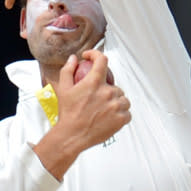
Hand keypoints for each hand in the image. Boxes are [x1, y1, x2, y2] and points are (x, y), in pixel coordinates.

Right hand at [32, 51, 130, 179]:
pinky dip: (121, 113)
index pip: (101, 60)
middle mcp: (107, 92)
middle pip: (114, 84)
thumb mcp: (63, 89)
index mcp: (93, 83)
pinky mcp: (122, 118)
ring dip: (115, 101)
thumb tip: (73, 59)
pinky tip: (111, 116)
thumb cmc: (68, 114)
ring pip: (122, 98)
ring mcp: (116, 106)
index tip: (92, 58)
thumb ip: (68, 70)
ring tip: (104, 108)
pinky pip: (127, 112)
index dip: (96, 55)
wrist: (72, 136)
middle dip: (106, 88)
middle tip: (96, 97)